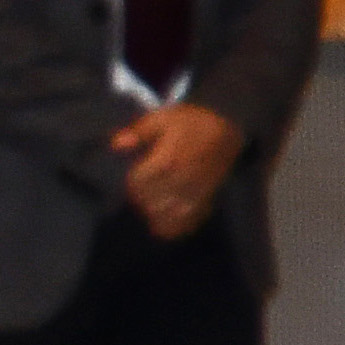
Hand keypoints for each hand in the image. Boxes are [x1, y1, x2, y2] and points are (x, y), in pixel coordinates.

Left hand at [112, 102, 242, 240]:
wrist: (228, 129)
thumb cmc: (191, 123)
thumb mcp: (162, 118)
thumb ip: (139, 132)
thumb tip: (116, 145)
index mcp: (168, 159)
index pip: (138, 182)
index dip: (133, 180)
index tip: (136, 174)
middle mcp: (181, 178)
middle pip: (150, 200)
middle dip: (143, 197)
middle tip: (145, 189)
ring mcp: (196, 191)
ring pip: (169, 213)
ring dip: (157, 212)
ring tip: (154, 204)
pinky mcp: (206, 198)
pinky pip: (189, 220)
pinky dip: (176, 226)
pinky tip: (166, 224)